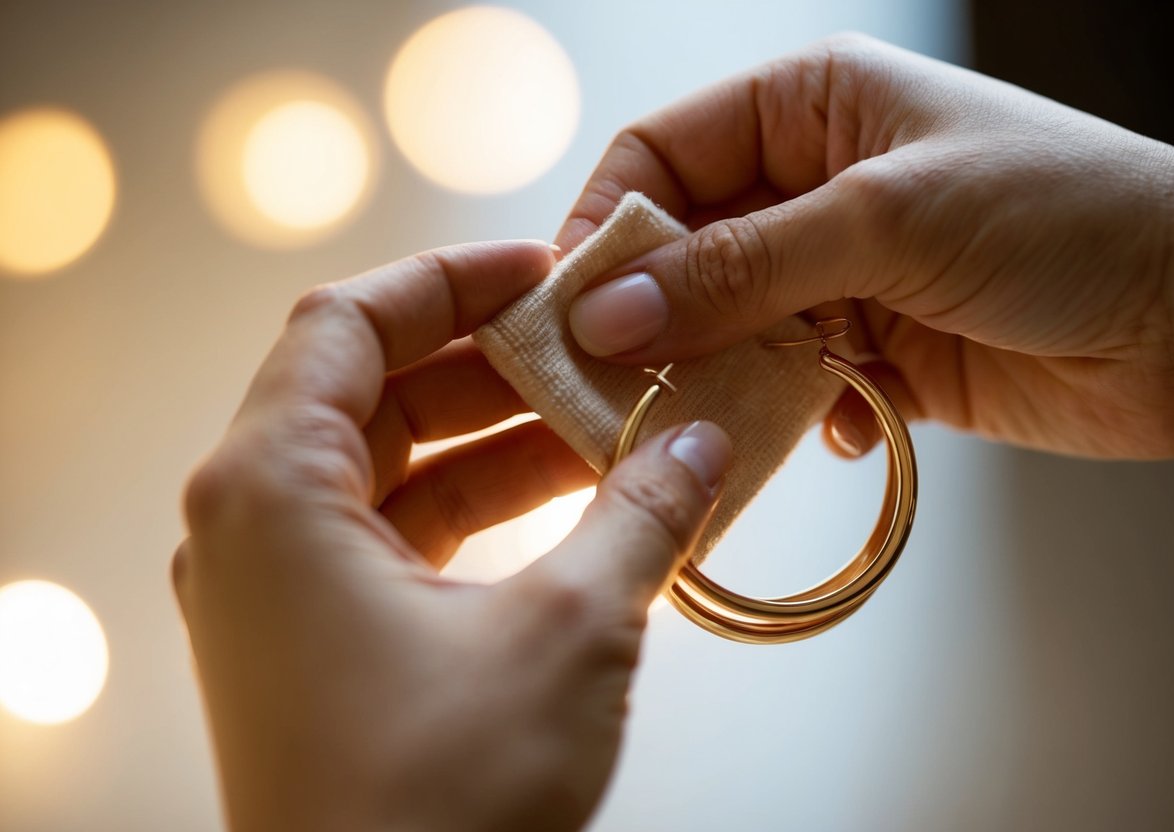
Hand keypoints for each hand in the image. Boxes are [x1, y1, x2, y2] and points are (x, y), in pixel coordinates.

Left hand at [173, 241, 731, 830]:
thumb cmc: (433, 809)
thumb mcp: (566, 634)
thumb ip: (642, 516)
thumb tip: (701, 443)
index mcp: (270, 491)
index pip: (349, 322)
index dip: (452, 280)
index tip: (542, 269)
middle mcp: (253, 528)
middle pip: (372, 389)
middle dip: (492, 365)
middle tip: (595, 348)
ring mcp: (280, 590)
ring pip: (392, 468)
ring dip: (498, 442)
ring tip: (609, 426)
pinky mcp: (318, 643)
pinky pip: (399, 536)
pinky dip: (480, 511)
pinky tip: (575, 505)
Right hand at [559, 34, 1173, 458]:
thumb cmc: (1068, 217)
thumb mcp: (886, 221)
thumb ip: (739, 269)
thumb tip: (607, 311)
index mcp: (810, 106)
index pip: (660, 156)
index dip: (605, 228)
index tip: (567, 309)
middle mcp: (815, 183)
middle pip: (684, 250)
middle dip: (652, 319)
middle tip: (615, 386)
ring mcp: (842, 270)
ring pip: (730, 327)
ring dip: (722, 377)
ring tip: (715, 422)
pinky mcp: (874, 348)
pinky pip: (792, 382)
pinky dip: (799, 412)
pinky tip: (844, 423)